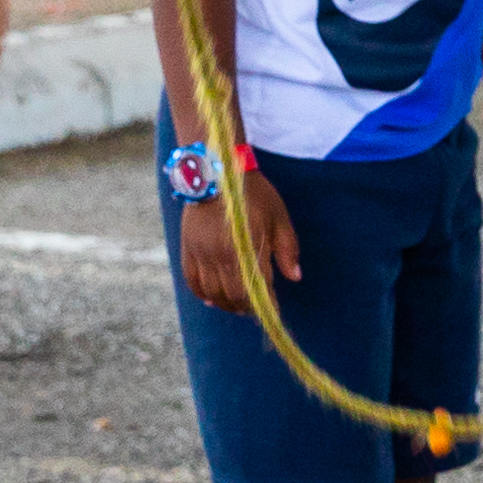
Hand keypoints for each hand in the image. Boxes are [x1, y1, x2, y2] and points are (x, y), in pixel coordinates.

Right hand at [176, 173, 294, 306]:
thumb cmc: (253, 194)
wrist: (216, 172)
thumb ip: (287, 249)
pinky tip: (211, 298)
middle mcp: (222, 256)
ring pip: (211, 292)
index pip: (257, 289)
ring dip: (225, 304)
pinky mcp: (187, 248)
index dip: (266, 304)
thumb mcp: (279, 217)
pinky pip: (191, 280)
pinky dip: (201, 294)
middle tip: (255, 308)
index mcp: (248, 248)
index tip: (273, 310)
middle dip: (246, 307)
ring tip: (236, 305)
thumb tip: (295, 277)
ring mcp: (202, 253)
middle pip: (233, 296)